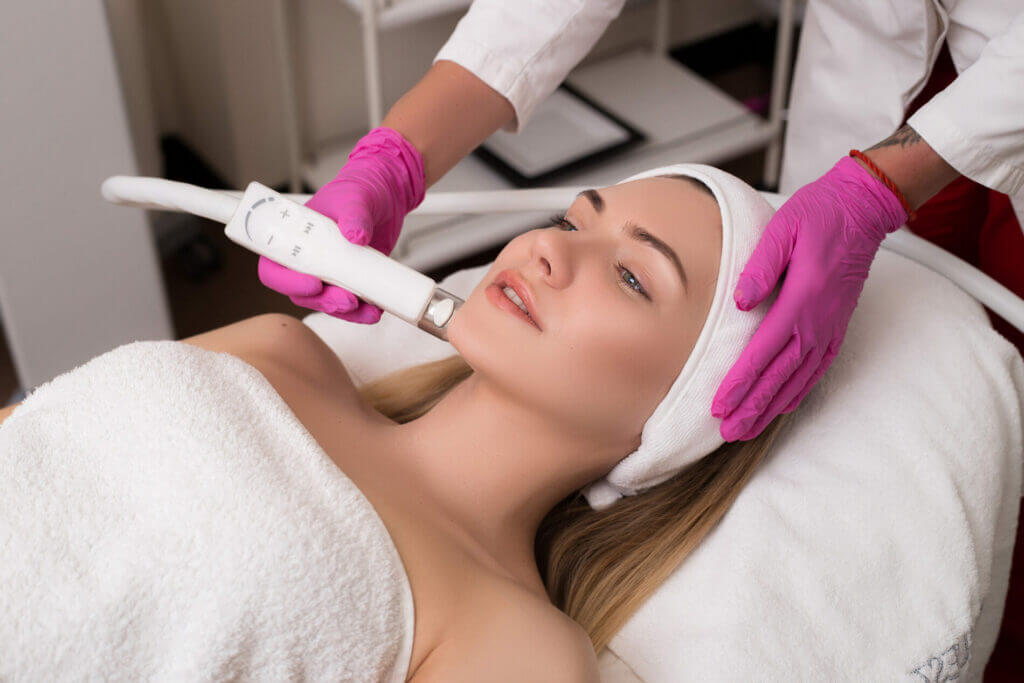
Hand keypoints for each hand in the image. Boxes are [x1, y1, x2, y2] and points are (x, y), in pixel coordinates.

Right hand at [258, 126, 424, 322]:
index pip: (274, 267)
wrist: (386, 197)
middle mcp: (307, 258)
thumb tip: (355, 234)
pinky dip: (361, 313)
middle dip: (322, 301)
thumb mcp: (355, 197)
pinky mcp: (351, 280)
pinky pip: (350, 305)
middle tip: (346, 300)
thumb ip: (354, 213)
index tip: (313, 283)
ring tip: (367, 310)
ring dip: (344, 312)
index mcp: (293, 237)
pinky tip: (375, 311)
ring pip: (325, 303)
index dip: (286, 281)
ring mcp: (329, 272)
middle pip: (300, 293)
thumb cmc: (358, 190)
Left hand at [710, 156, 907, 439]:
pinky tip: (783, 407)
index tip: (719, 405)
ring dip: (772, 407)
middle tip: (727, 432)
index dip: (740, 382)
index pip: (764, 351)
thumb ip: (759, 266)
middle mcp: (818, 321)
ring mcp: (831, 326)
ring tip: (747, 430)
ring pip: (798, 378)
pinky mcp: (838, 326)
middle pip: (780, 375)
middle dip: (752, 406)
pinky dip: (799, 391)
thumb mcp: (782, 229)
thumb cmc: (818, 214)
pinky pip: (818, 369)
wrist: (862, 208)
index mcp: (802, 298)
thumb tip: (739, 302)